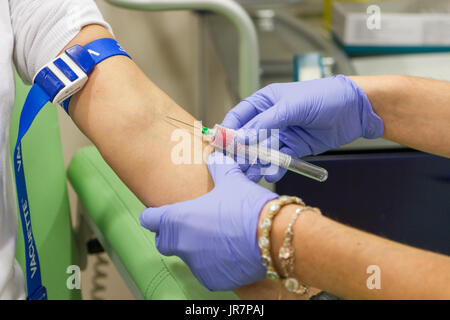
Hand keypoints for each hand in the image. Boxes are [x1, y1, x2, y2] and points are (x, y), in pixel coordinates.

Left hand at [140, 152, 277, 290]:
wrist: (273, 237)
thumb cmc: (247, 207)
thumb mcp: (231, 181)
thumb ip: (218, 168)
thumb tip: (215, 157)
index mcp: (178, 219)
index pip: (149, 219)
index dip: (154, 215)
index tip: (159, 213)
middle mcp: (182, 245)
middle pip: (164, 242)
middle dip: (172, 234)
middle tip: (193, 224)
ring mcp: (196, 265)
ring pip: (188, 257)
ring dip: (198, 248)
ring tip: (221, 237)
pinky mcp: (212, 280)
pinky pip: (207, 271)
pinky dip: (214, 263)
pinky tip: (231, 252)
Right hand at [222, 75, 383, 181]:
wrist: (355, 109)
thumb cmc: (324, 96)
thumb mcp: (292, 106)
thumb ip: (266, 123)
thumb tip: (242, 138)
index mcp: (265, 102)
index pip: (239, 117)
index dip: (229, 131)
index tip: (220, 146)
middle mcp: (271, 119)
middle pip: (249, 138)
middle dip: (241, 152)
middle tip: (234, 167)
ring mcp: (282, 134)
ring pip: (263, 152)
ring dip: (257, 163)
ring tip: (252, 174)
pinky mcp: (295, 148)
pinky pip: (280, 160)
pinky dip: (275, 168)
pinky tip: (271, 175)